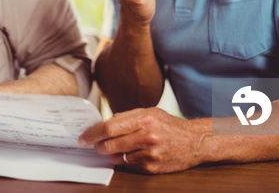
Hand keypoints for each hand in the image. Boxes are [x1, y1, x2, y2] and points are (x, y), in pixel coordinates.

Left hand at [78, 108, 204, 173]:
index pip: (110, 127)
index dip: (94, 133)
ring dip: (111, 153)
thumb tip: (104, 124)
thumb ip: (127, 117)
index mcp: (145, 119)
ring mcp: (150, 154)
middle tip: (93, 145)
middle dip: (98, 145)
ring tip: (110, 148)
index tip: (84, 137)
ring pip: (118, 156)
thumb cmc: (170, 125)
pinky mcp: (152, 167)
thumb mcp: (150, 112)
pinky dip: (124, 159)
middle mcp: (147, 136)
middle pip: (111, 143)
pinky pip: (129, 164)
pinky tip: (128, 154)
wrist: (194, 141)